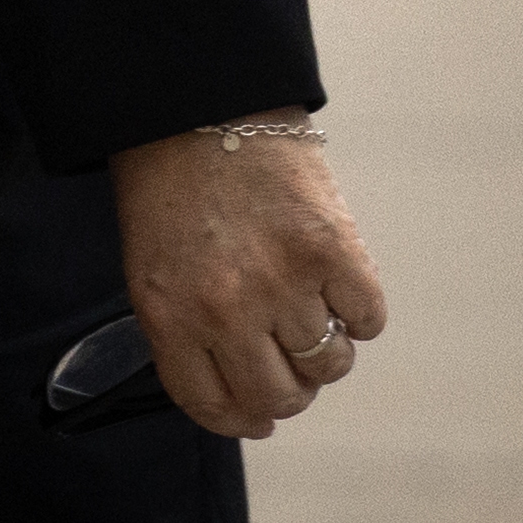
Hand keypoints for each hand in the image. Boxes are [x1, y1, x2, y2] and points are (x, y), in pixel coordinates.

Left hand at [110, 116, 388, 438]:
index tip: (256, 418)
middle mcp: (226, 309)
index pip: (214, 406)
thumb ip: (188, 329)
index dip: (241, 420)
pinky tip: (339, 286)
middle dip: (289, 391)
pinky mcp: (333, 251)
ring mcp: (283, 281)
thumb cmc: (169, 184)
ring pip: (330, 364)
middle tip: (291, 364)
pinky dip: (361, 311)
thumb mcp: (152, 264)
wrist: (198, 102)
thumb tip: (239, 395)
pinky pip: (369, 319)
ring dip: (327, 347)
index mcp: (169, 315)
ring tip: (312, 311)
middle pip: (281, 397)